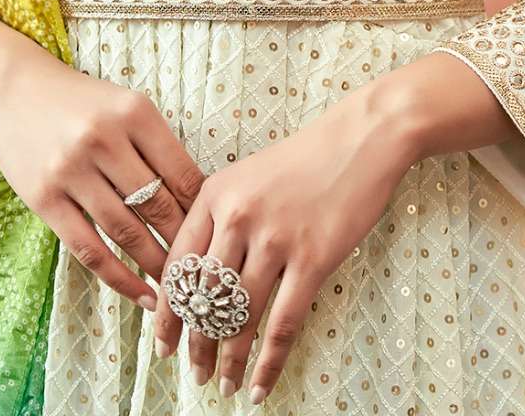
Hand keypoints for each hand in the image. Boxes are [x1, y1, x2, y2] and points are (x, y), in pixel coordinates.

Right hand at [0, 43, 206, 311]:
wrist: (14, 89)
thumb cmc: (81, 102)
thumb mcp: (125, 105)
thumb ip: (156, 146)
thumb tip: (196, 201)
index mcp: (134, 112)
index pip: (181, 172)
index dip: (202, 210)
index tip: (215, 234)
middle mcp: (104, 139)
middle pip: (157, 205)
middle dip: (183, 242)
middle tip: (202, 270)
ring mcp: (71, 170)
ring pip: (126, 232)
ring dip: (156, 265)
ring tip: (178, 289)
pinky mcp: (44, 199)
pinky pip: (89, 249)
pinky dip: (119, 278)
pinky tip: (141, 294)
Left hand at [151, 82, 418, 403]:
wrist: (361, 139)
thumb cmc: (304, 158)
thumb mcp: (247, 175)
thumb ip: (219, 217)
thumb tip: (198, 279)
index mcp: (215, 194)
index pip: (178, 266)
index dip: (168, 313)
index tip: (163, 344)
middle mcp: (238, 216)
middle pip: (205, 297)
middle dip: (196, 344)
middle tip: (195, 374)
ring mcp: (276, 239)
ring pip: (240, 316)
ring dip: (229, 359)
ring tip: (223, 385)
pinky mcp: (313, 258)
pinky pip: (283, 324)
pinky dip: (268, 362)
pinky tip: (260, 385)